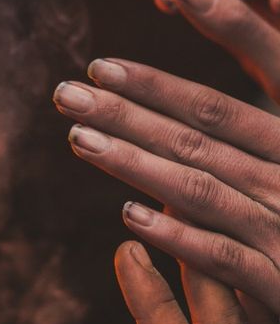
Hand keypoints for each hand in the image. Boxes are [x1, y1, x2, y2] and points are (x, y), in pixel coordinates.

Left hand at [52, 0, 279, 309]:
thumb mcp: (274, 179)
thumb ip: (237, 150)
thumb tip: (185, 130)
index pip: (215, 108)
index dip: (157, 84)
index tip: (97, 66)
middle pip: (196, 141)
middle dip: (126, 113)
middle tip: (65, 93)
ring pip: (201, 190)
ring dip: (136, 162)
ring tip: (77, 138)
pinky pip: (225, 257)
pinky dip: (178, 235)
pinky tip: (131, 216)